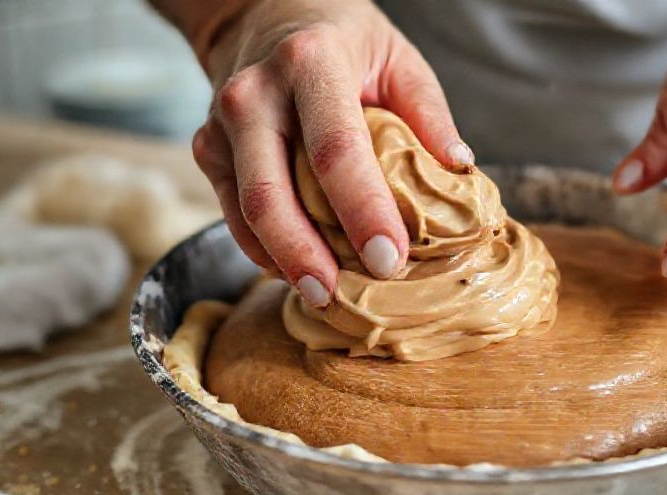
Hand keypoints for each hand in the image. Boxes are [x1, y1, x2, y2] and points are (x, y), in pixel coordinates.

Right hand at [188, 0, 471, 306]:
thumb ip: (428, 112)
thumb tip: (459, 171)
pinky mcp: (208, 148)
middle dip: (307, 253)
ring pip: (245, 209)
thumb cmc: (341, 38)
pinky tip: (295, 270)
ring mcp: (222, 123)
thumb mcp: (396, 56)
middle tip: (342, 295)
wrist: (262, 12)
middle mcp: (256, 93)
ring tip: (322, 295)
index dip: (363, 211)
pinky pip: (232, 212)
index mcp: (311, 64)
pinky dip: (263, 248)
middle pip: (273, 191)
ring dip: (283, 260)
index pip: (337, 151)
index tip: (391, 259)